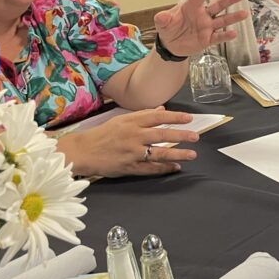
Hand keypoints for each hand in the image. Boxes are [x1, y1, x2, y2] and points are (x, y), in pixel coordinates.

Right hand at [57, 108, 199, 177]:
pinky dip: (164, 168)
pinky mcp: (129, 167)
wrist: (82, 152)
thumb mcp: (122, 120)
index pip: (158, 117)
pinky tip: (175, 167)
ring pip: (159, 153)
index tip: (190, 118)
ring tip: (192, 154)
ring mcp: (132, 153)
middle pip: (162, 134)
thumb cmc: (103, 134)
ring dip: (177, 154)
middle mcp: (133, 136)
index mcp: (131, 122)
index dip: (175, 117)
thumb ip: (143, 115)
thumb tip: (162, 109)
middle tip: (196, 136)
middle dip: (181, 135)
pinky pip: (150, 168)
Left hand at [153, 0, 247, 57]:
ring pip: (222, 20)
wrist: (171, 45)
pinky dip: (225, 36)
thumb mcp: (162, 23)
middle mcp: (202, 15)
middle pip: (217, 6)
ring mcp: (207, 27)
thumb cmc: (168, 28)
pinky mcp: (208, 39)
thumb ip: (163, 19)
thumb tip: (162, 17)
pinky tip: (233, 33)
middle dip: (229, 0)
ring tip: (244, 13)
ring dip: (233, 17)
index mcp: (191, 7)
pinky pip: (218, 37)